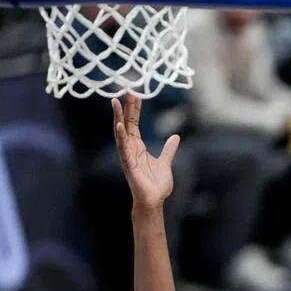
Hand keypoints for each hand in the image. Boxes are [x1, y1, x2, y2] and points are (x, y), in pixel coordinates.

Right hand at [112, 94, 179, 210]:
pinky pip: (123, 148)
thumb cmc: (156, 184)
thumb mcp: (165, 162)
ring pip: (121, 133)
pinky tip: (119, 125)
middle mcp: (130, 148)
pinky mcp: (128, 165)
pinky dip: (121, 137)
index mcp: (137, 146)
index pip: (134, 123)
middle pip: (127, 123)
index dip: (134, 109)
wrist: (154, 200)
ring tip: (116, 102)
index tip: (134, 94)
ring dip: (118, 117)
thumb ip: (168, 149)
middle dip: (126, 107)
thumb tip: (175, 137)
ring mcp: (128, 156)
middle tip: (126, 90)